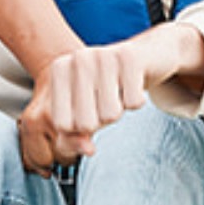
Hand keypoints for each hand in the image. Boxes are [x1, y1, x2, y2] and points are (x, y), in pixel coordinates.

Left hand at [17, 26, 203, 172]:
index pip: (63, 125)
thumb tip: (88, 150)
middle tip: (106, 100)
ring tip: (119, 91)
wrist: (144, 56)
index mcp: (59, 69)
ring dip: (120, 109)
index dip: (80, 129)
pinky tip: (134, 84)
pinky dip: (137, 100)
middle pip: (86, 123)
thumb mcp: (83, 110)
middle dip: (102, 120)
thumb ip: (73, 137)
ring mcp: (104, 54)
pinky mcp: (131, 57)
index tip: (88, 110)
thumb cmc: (107, 88)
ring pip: (111, 114)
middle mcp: (78, 58)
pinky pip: (134, 103)